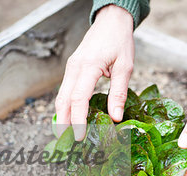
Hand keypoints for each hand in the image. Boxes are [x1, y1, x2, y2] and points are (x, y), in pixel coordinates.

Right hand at [55, 5, 133, 139]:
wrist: (111, 21)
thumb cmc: (120, 42)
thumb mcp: (125, 67)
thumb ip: (119, 92)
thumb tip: (116, 118)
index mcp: (88, 67)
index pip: (78, 99)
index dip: (78, 120)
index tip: (80, 137)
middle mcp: (74, 68)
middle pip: (63, 100)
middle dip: (63, 123)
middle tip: (68, 143)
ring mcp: (71, 68)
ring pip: (61, 97)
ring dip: (62, 117)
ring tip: (68, 135)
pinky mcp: (72, 69)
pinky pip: (65, 91)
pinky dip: (66, 107)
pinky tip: (71, 119)